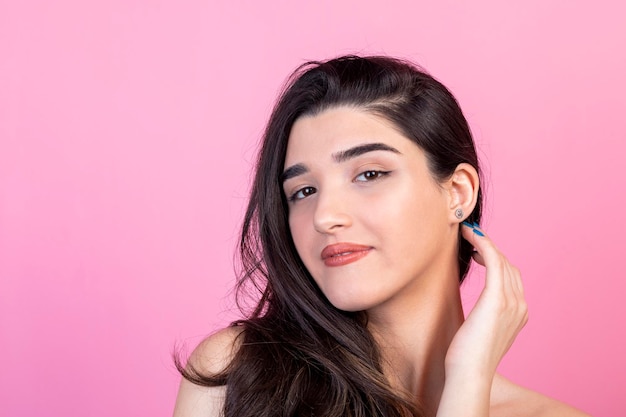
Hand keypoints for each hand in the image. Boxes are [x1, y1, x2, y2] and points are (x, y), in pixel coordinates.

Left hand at [445, 223, 527, 379]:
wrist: (469, 374)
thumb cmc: (467, 357)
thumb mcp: (481, 331)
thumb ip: (485, 316)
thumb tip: (475, 309)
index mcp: (520, 313)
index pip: (511, 277)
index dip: (495, 259)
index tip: (476, 250)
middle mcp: (521, 305)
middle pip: (509, 265)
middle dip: (489, 248)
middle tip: (470, 236)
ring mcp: (512, 302)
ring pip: (502, 260)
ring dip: (484, 242)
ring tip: (467, 233)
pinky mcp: (497, 298)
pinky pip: (494, 261)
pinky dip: (482, 243)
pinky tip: (469, 235)